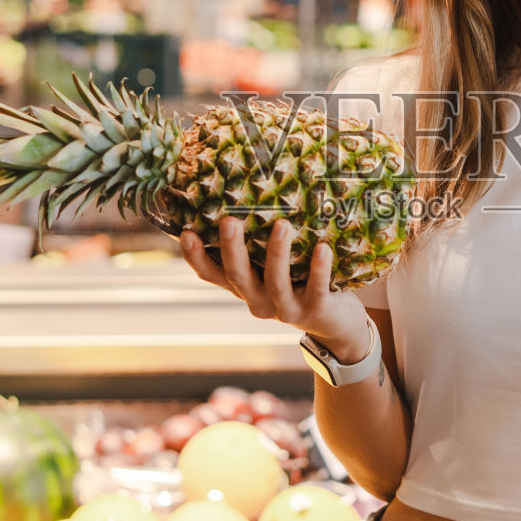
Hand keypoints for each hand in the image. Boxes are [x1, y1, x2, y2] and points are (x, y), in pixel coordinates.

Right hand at [180, 215, 373, 360]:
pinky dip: (319, 269)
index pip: (212, 275)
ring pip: (275, 283)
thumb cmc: (300, 283)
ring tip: (282, 225)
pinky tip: (322, 248)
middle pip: (238, 276)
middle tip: (229, 220)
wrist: (335, 324)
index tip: (185, 233)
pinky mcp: (314, 310)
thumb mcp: (274, 268)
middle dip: (232, 249)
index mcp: (245, 287)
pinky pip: (315, 289)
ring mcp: (286, 309)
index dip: (195, 258)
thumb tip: (248, 196)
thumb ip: (259, 246)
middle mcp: (259, 301)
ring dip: (277, 254)